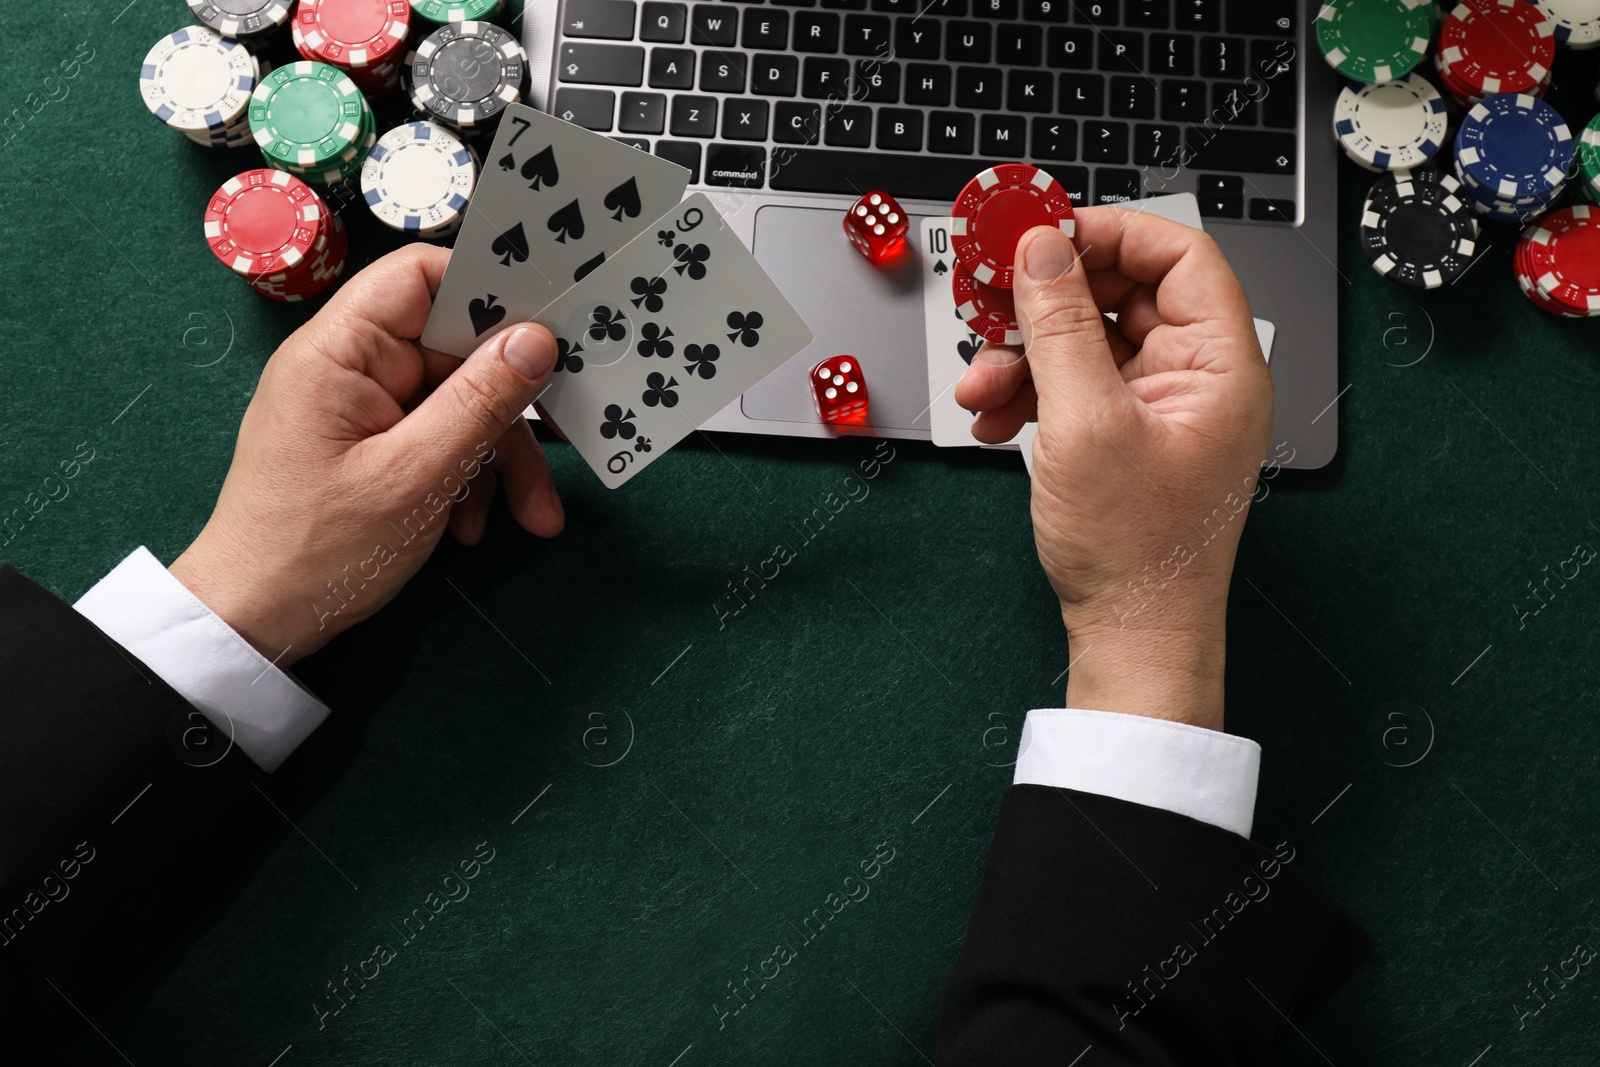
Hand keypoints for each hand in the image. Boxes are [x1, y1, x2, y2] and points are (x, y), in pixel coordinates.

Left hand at [169, 245, 562, 666]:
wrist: (255, 624)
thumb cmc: (317, 549)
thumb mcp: (415, 477)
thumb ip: (480, 403)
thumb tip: (537, 340)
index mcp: (339, 351)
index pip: (421, 277)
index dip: (488, 292)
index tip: (548, 330)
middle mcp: (350, 367)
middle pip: (457, 352)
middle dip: (511, 409)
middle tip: (567, 444)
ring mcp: (363, 409)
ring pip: (459, 403)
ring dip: (500, 459)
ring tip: (530, 514)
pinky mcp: (373, 447)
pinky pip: (441, 440)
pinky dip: (469, 479)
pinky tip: (472, 526)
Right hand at [955, 210, 1273, 730]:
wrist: (1132, 638)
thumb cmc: (1137, 552)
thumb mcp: (1084, 423)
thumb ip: (1061, 327)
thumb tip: (1042, 250)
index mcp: (1219, 366)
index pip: (1179, 257)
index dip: (1110, 234)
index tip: (1044, 232)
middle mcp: (1195, 380)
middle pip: (1121, 296)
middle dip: (1046, 302)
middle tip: (992, 297)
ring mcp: (1157, 410)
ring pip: (1086, 342)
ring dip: (1023, 354)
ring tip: (979, 384)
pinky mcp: (1122, 438)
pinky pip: (1073, 386)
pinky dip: (1028, 392)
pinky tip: (992, 416)